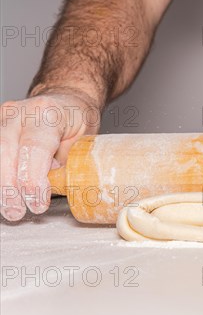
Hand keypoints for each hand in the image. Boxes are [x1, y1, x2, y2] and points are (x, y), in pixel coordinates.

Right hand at [0, 93, 99, 220]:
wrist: (66, 103)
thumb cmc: (77, 122)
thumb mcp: (82, 142)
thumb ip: (65, 164)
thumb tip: (51, 190)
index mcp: (48, 113)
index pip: (35, 148)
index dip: (33, 179)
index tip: (37, 203)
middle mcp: (19, 112)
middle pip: (5, 152)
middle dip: (10, 187)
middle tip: (17, 211)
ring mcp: (2, 118)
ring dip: (2, 183)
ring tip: (9, 207)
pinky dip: (3, 173)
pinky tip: (5, 191)